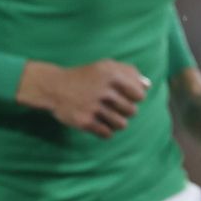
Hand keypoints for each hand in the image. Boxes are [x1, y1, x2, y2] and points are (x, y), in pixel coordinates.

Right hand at [16, 60, 148, 138]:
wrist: (53, 87)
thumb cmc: (85, 77)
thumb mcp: (105, 66)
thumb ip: (129, 72)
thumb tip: (148, 85)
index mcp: (111, 74)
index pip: (139, 95)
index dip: (135, 98)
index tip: (125, 96)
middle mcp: (104, 90)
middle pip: (132, 111)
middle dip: (125, 111)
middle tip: (113, 106)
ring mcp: (94, 106)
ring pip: (121, 125)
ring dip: (117, 123)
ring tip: (107, 116)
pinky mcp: (85, 121)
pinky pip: (107, 134)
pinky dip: (105, 131)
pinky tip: (98, 123)